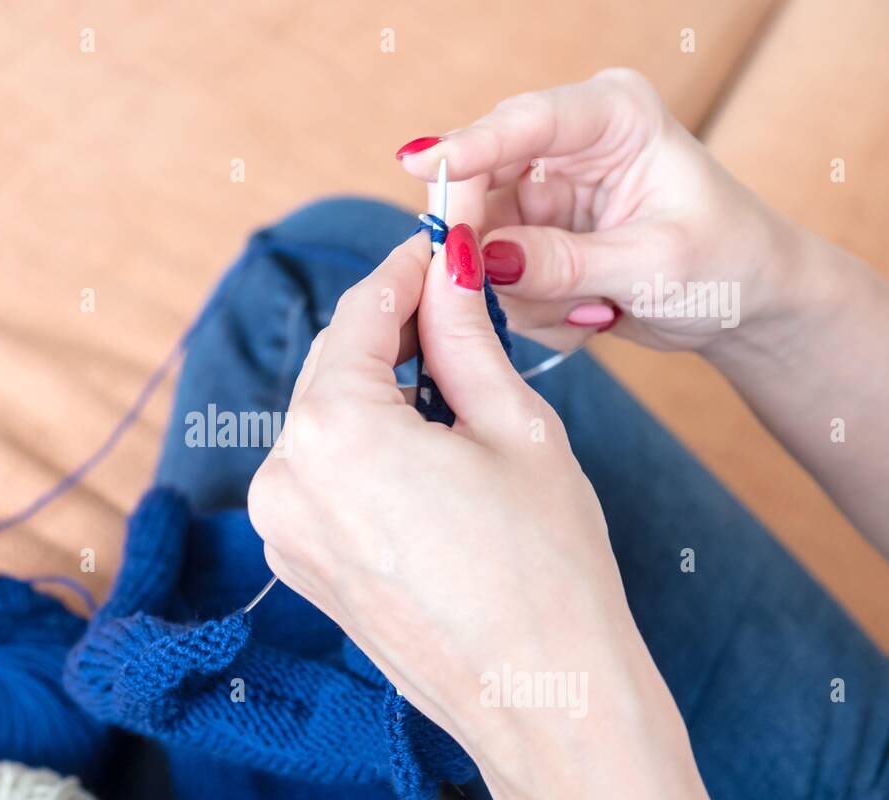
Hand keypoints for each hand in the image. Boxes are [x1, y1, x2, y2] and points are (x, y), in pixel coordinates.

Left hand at [248, 230, 739, 799]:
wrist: (542, 699)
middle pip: (333, 365)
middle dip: (389, 328)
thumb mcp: (515, 427)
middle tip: (453, 303)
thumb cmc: (547, 567)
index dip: (404, 270)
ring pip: (324, 420)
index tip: (438, 245)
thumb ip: (463, 336)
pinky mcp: (297, 563)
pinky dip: (362, 445)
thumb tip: (447, 269)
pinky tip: (422, 446)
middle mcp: (284, 477)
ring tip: (449, 381)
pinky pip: (321, 475)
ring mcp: (282, 528)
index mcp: (332, 432)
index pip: (360, 314)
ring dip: (377, 387)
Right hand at [395, 68, 802, 355]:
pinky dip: (532, 308)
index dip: (470, 146)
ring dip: (523, 292)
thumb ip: (564, 263)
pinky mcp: (530, 236)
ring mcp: (543, 191)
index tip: (421, 167)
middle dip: (487, 244)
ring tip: (593, 309)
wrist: (747, 302)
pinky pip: (494, 276)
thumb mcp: (654, 266)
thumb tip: (483, 260)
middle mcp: (568, 145)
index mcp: (614, 117)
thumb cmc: (728, 264)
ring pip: (481, 240)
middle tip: (502, 291)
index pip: (527, 123)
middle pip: (481, 179)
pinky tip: (589, 314)